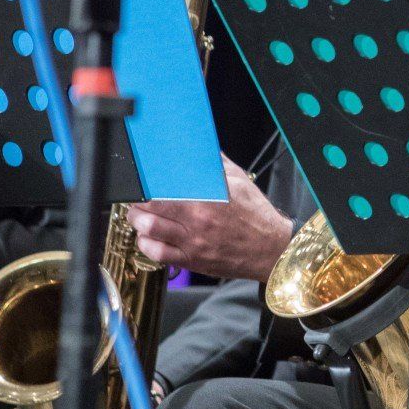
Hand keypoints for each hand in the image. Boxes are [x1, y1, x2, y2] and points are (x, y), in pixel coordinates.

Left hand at [124, 159, 293, 282]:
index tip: (143, 183)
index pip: (164, 191)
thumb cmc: (257, 216)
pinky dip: (146, 244)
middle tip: (137, 200)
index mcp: (207, 199)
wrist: (271, 249)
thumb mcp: (241, 182)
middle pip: (150, 210)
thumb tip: (203, 148)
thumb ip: (218, 165)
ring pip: (149, 231)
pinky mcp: (192, 260)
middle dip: (138, 203)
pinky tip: (148, 238)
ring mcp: (193, 243)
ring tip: (138, 216)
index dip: (148, 186)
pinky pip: (158, 254)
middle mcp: (197, 221)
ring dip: (137, 222)